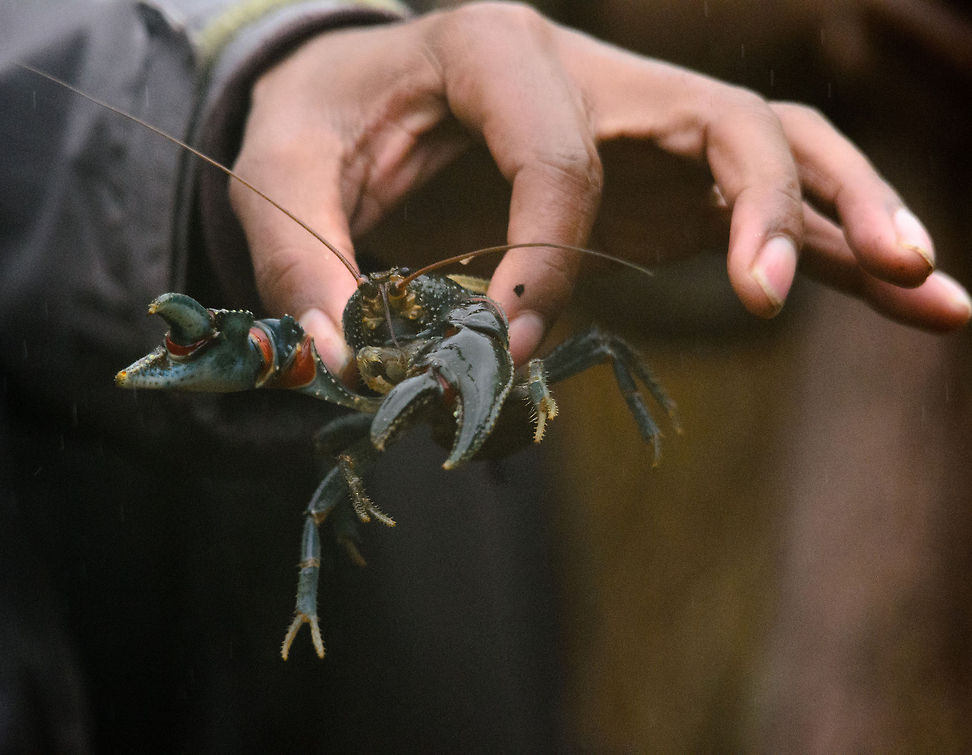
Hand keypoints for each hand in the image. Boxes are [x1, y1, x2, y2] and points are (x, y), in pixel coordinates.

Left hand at [229, 1, 970, 371]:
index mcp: (495, 46)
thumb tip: (338, 369)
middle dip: (760, 207)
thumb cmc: (319, 125)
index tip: (503, 346)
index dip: (541, 260)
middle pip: (720, 119)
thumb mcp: (276, 173)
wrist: (353, 96)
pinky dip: (833, 247)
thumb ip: (299, 265)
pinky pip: (767, 202)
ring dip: (846, 218)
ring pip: (776, 148)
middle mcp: (595, 70)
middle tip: (774, 297)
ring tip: (926, 292)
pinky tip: (916, 301)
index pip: (557, 153)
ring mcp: (644, 121)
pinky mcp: (663, 177)